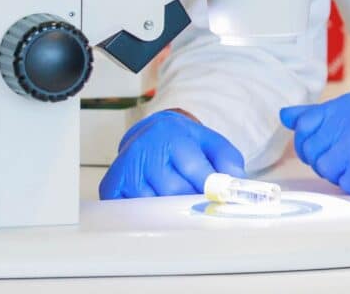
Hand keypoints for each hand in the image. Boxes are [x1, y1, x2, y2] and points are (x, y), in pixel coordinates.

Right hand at [99, 109, 244, 198]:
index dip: (208, 188)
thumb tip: (238, 180)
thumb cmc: (183, 141)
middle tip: (200, 207)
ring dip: (168, 212)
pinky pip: (129, 212)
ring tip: (177, 206)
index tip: (219, 200)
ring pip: (151, 205)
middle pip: (173, 191)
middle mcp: (146, 150)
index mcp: (173, 135)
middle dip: (190, 202)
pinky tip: (155, 210)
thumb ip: (228, 159)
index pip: (194, 169)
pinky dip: (144, 216)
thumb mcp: (210, 141)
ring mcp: (127, 168)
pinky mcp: (111, 185)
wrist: (151, 132)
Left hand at [279, 91, 349, 194]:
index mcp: (345, 106)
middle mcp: (348, 123)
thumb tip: (284, 115)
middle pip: (311, 150)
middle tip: (343, 154)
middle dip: (322, 157)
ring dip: (337, 171)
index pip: (305, 123)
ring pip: (324, 168)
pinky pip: (342, 183)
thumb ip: (317, 113)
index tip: (318, 144)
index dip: (307, 139)